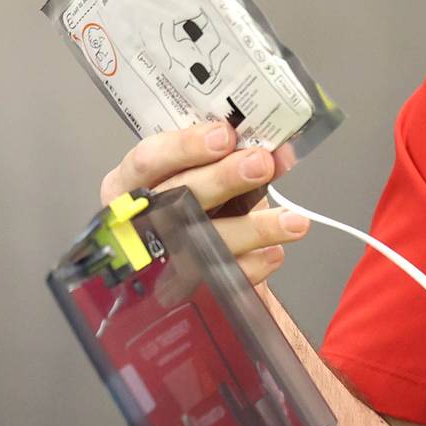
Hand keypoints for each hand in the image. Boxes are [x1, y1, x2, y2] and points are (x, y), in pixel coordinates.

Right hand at [98, 124, 308, 285]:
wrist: (199, 261)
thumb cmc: (195, 206)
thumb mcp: (204, 175)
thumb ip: (234, 160)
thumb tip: (277, 153)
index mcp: (133, 182)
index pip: (149, 159)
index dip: (186, 146)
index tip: (225, 135)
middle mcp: (140, 218)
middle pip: (177, 196)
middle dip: (223, 178)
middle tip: (261, 165)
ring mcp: (160, 257)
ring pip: (203, 241)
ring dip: (254, 229)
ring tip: (293, 221)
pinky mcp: (185, 289)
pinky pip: (221, 278)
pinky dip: (253, 265)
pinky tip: (274, 252)